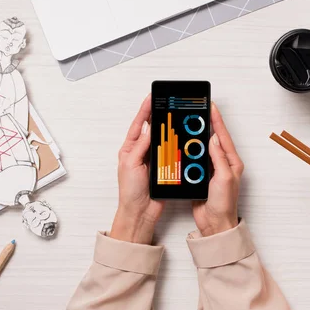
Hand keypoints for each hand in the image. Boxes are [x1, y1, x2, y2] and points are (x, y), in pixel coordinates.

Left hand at [111, 95, 164, 243]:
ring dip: (169, 130)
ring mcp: (153, 159)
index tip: (152, 98)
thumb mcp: (131, 164)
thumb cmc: (130, 191)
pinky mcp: (164, 167)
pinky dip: (176, 145)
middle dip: (159, 116)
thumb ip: (140, 145)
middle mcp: (141, 151)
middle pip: (152, 129)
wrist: (141, 211)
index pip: (139, 124)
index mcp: (130, 148)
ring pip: (163, 139)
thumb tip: (148, 127)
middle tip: (167, 104)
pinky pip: (171, 152)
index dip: (145, 110)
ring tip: (174, 118)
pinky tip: (180, 138)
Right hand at [192, 102, 243, 236]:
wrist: (214, 224)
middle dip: (205, 123)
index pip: (223, 135)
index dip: (216, 120)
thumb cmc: (224, 205)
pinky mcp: (200, 176)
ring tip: (189, 123)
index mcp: (232, 162)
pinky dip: (188, 150)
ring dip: (195, 136)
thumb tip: (214, 138)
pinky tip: (183, 144)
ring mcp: (211, 169)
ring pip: (202, 147)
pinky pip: (194, 159)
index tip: (210, 106)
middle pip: (213, 138)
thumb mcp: (223, 178)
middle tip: (197, 110)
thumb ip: (218, 157)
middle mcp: (223, 164)